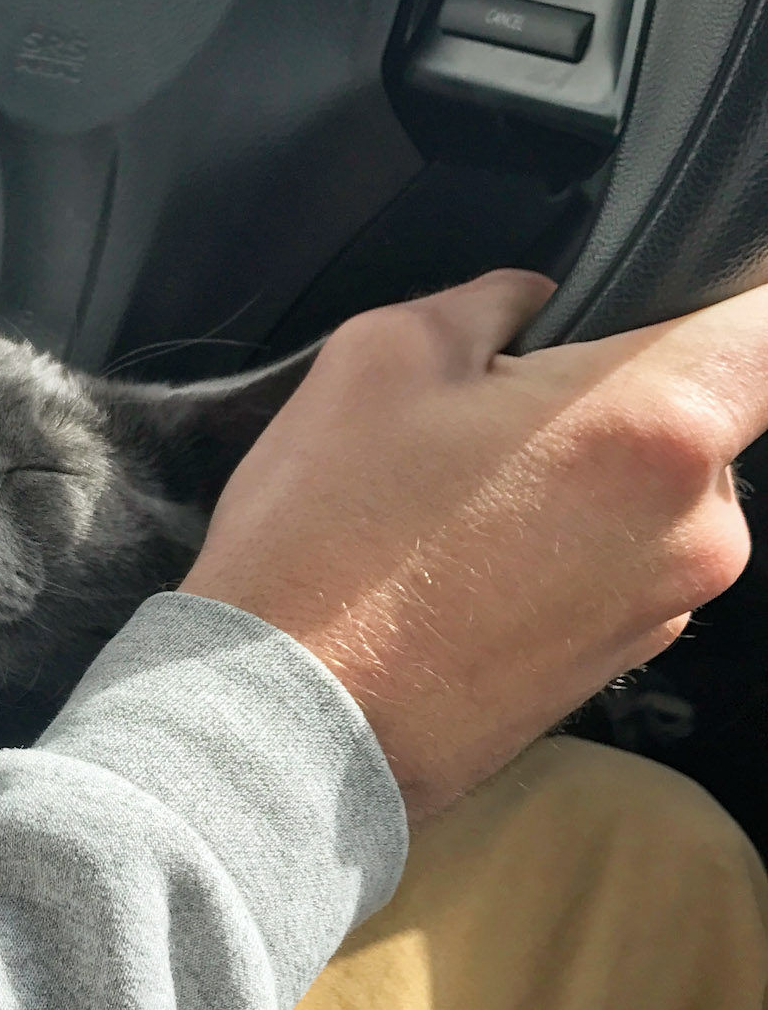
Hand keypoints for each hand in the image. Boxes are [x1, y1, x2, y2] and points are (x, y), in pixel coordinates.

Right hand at [181, 270, 767, 819]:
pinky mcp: (623, 665)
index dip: (725, 290)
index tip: (657, 293)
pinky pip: (616, 567)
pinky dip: (556, 548)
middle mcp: (697, 526)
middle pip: (698, 411)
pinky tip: (454, 562)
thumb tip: (530, 299)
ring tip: (453, 499)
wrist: (285, 719)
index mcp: (654, 426)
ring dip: (575, 476)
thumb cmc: (330, 538)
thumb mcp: (381, 356)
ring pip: (650, 492)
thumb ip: (486, 300)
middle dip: (605, 392)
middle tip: (484, 407)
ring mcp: (668, 608)